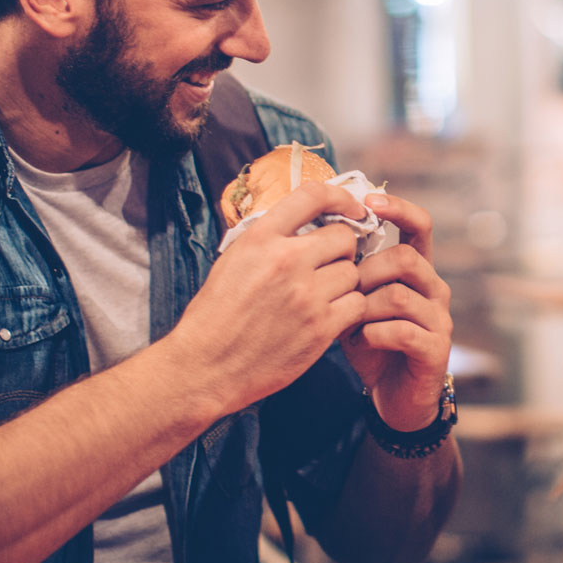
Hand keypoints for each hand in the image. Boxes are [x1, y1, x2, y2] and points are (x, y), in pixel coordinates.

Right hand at [175, 181, 369, 410]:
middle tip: (331, 263)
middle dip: (342, 248)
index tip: (352, 208)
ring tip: (325, 294)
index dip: (341, 198)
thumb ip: (269, 238)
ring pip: (353, 272)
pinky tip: (332, 315)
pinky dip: (349, 309)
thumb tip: (305, 222)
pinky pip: (356, 304)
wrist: (206, 366)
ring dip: (344, 281)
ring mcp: (306, 296)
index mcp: (261, 239)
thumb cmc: (215, 315)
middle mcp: (286, 261)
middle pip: (344, 237)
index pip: (313, 196)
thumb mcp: (233, 260)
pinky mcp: (320, 328)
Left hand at [344, 193, 452, 431]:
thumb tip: (317, 236)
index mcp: (417, 270)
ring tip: (348, 323)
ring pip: (400, 295)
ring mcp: (439, 319)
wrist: (392, 395)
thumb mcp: (355, 301)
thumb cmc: (371, 342)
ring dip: (365, 308)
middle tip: (342, 291)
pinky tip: (359, 341)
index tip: (369, 201)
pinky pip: (402, 330)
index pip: (420, 225)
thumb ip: (348, 273)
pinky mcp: (435, 349)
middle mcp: (434, 288)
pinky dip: (372, 335)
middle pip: (406, 258)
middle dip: (366, 272)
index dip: (398, 207)